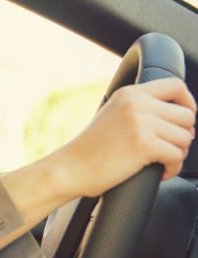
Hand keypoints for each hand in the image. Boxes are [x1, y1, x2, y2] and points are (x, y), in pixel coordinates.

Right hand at [51, 78, 195, 198]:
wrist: (70, 168)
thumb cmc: (91, 149)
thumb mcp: (113, 114)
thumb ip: (139, 107)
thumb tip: (176, 114)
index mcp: (129, 93)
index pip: (176, 86)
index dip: (188, 103)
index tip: (183, 120)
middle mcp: (136, 103)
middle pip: (187, 115)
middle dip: (183, 135)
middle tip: (168, 148)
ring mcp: (140, 122)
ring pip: (185, 137)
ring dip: (178, 153)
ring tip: (161, 161)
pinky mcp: (143, 144)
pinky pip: (177, 156)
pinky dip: (172, 168)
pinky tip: (159, 172)